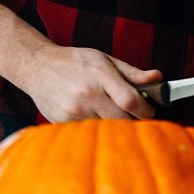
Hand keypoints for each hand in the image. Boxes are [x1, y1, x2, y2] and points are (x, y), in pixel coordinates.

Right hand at [17, 45, 162, 121]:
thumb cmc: (75, 63)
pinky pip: (90, 133)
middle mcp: (86, 94)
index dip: (146, 111)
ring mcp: (74, 110)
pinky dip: (98, 131)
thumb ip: (133, 72)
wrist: (35, 66)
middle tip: (136, 119)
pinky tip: (96, 120)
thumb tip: (158, 78)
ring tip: (116, 118)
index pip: (131, 101)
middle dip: (134, 122)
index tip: (149, 112)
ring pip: (107, 129)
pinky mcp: (63, 122)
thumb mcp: (105, 60)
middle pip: (122, 120)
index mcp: (100, 74)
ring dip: (116, 128)